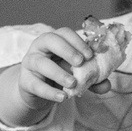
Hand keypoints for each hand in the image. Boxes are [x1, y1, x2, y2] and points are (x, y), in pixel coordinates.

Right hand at [0, 27, 117, 120]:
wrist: (38, 93)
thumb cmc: (59, 76)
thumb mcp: (78, 75)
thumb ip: (92, 79)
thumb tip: (107, 84)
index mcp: (55, 40)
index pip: (64, 33)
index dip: (77, 42)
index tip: (90, 55)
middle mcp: (40, 47)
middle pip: (49, 40)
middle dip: (66, 49)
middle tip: (80, 62)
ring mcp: (30, 63)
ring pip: (40, 63)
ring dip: (58, 72)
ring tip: (72, 83)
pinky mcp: (25, 81)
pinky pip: (36, 85)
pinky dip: (49, 92)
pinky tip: (62, 97)